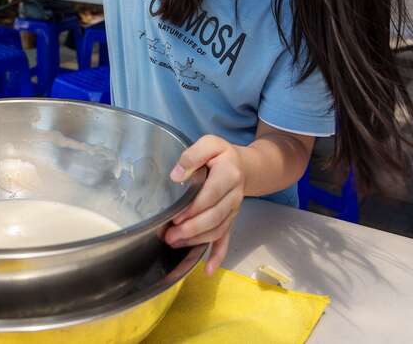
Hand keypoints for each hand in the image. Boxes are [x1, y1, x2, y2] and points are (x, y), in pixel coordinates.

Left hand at [165, 135, 244, 274]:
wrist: (243, 165)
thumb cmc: (221, 155)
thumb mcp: (209, 143)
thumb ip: (193, 155)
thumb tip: (176, 176)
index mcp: (229, 175)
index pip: (210, 195)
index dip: (193, 208)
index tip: (174, 217)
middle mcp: (234, 195)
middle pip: (214, 217)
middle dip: (191, 229)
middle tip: (169, 236)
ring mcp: (233, 211)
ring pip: (218, 230)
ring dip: (197, 241)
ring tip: (174, 244)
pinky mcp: (230, 220)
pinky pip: (226, 239)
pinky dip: (218, 256)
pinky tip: (207, 270)